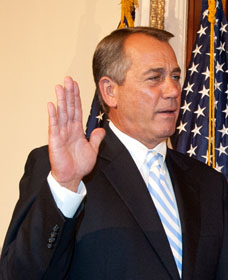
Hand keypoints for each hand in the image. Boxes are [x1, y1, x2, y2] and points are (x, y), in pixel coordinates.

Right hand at [48, 77, 104, 191]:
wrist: (72, 177)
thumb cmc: (79, 165)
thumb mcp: (92, 150)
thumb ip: (96, 138)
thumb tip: (101, 129)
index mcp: (77, 130)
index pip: (77, 110)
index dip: (77, 97)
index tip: (76, 85)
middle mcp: (68, 129)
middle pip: (69, 107)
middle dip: (69, 93)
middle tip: (68, 79)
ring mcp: (61, 133)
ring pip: (62, 113)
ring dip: (61, 100)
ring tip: (60, 86)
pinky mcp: (55, 140)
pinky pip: (54, 125)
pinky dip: (53, 115)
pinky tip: (52, 105)